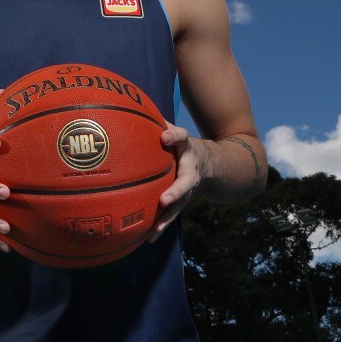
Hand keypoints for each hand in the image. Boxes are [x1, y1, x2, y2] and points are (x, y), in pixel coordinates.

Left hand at [148, 121, 208, 242]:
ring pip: (181, 203)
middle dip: (176, 191)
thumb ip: (156, 121)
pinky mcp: (183, 200)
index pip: (182, 137)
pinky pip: (173, 214)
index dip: (174, 136)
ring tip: (155, 229)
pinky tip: (148, 238)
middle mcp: (190, 168)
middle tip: (164, 199)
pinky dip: (161, 225)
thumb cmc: (180, 143)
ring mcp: (189, 187)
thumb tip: (129, 104)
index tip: (165, 136)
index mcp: (186, 147)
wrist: (211, 162)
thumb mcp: (174, 130)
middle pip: (186, 180)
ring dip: (168, 217)